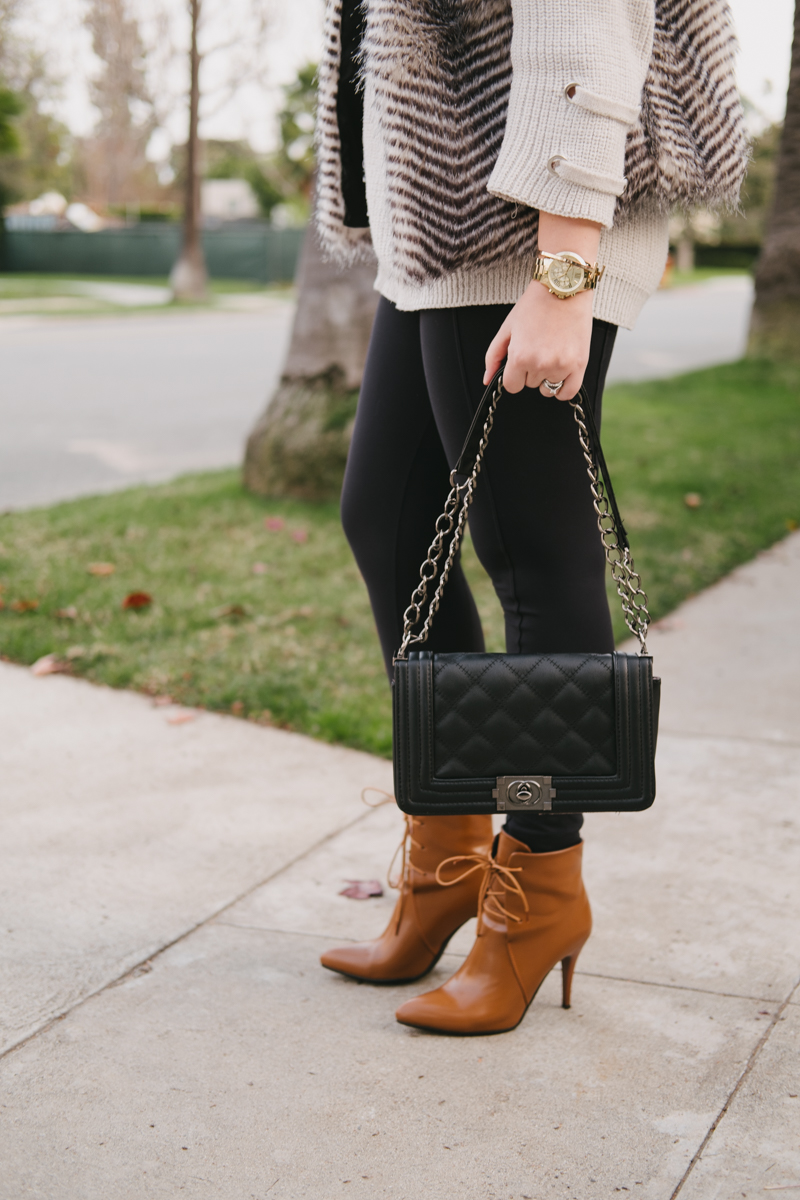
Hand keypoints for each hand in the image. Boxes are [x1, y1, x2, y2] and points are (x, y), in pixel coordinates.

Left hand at [483, 210, 601, 400]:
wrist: (563, 288)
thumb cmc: (534, 306)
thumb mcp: (507, 328)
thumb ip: (493, 356)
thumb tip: (486, 380)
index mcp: (519, 357)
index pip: (512, 386)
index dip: (515, 374)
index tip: (521, 360)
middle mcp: (539, 364)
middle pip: (531, 385)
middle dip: (532, 370)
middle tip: (539, 347)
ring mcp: (560, 366)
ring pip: (548, 389)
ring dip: (548, 376)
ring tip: (552, 352)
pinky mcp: (579, 364)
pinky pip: (568, 393)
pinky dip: (563, 387)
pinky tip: (561, 372)